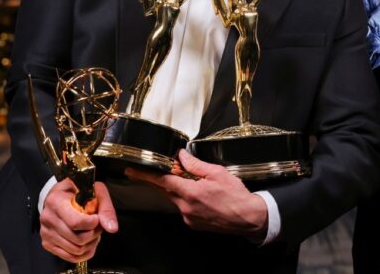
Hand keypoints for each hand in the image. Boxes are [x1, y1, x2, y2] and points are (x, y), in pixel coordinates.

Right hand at [39, 179, 117, 261]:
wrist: (59, 196)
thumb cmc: (78, 191)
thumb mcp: (95, 190)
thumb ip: (106, 207)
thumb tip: (112, 228)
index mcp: (56, 201)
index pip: (76, 222)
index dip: (93, 224)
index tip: (98, 217)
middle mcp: (48, 218)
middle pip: (78, 239)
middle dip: (95, 234)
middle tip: (98, 225)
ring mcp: (46, 232)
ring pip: (76, 250)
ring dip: (90, 243)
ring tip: (93, 232)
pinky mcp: (47, 243)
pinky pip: (70, 257)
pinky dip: (84, 253)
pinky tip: (88, 242)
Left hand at [125, 149, 267, 238]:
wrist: (248, 218)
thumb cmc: (236, 196)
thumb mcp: (217, 173)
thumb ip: (196, 165)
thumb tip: (182, 156)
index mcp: (190, 192)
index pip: (162, 181)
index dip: (145, 175)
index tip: (131, 171)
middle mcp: (186, 207)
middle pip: (167, 190)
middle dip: (164, 179)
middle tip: (168, 169)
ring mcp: (188, 217)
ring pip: (176, 198)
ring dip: (179, 188)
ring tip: (197, 183)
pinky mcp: (193, 223)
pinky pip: (184, 207)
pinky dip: (187, 198)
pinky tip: (202, 195)